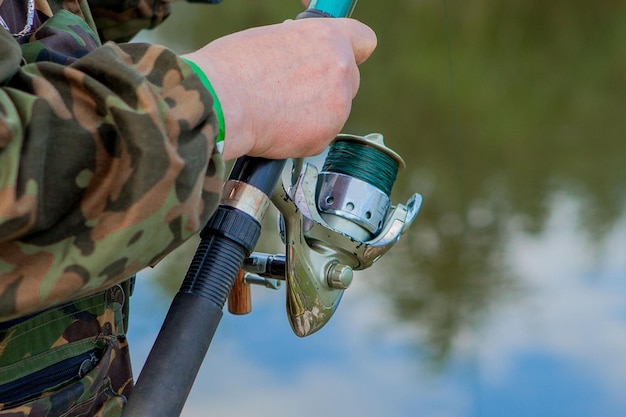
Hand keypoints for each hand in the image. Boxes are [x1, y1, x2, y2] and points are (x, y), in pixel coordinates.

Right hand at [182, 18, 375, 159]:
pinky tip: (276, 129)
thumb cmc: (233, 69)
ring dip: (314, 114)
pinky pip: (320, 137)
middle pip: (349, 80)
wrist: (221, 103)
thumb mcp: (271, 40)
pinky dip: (303, 137)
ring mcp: (337, 105)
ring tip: (277, 111)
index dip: (351, 50)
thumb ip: (300, 48)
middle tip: (294, 92)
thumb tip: (301, 57)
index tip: (340, 57)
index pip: (364, 40)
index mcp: (327, 37)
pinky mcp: (325, 136)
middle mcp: (340, 69)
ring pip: (335, 111)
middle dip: (328, 87)